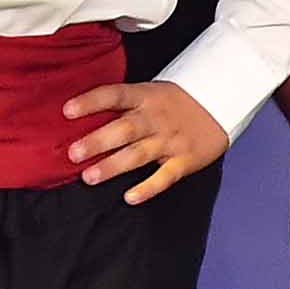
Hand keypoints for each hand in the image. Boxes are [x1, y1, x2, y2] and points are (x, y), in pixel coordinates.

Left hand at [65, 79, 229, 203]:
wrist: (222, 100)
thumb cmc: (176, 100)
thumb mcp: (151, 91)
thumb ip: (124, 104)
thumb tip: (83, 116)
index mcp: (145, 96)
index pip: (114, 95)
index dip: (91, 102)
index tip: (67, 111)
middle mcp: (156, 118)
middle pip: (124, 129)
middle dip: (97, 141)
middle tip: (72, 153)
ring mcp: (171, 140)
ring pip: (138, 154)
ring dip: (113, 166)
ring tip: (89, 177)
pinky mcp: (185, 160)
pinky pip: (164, 176)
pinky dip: (148, 188)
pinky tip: (130, 197)